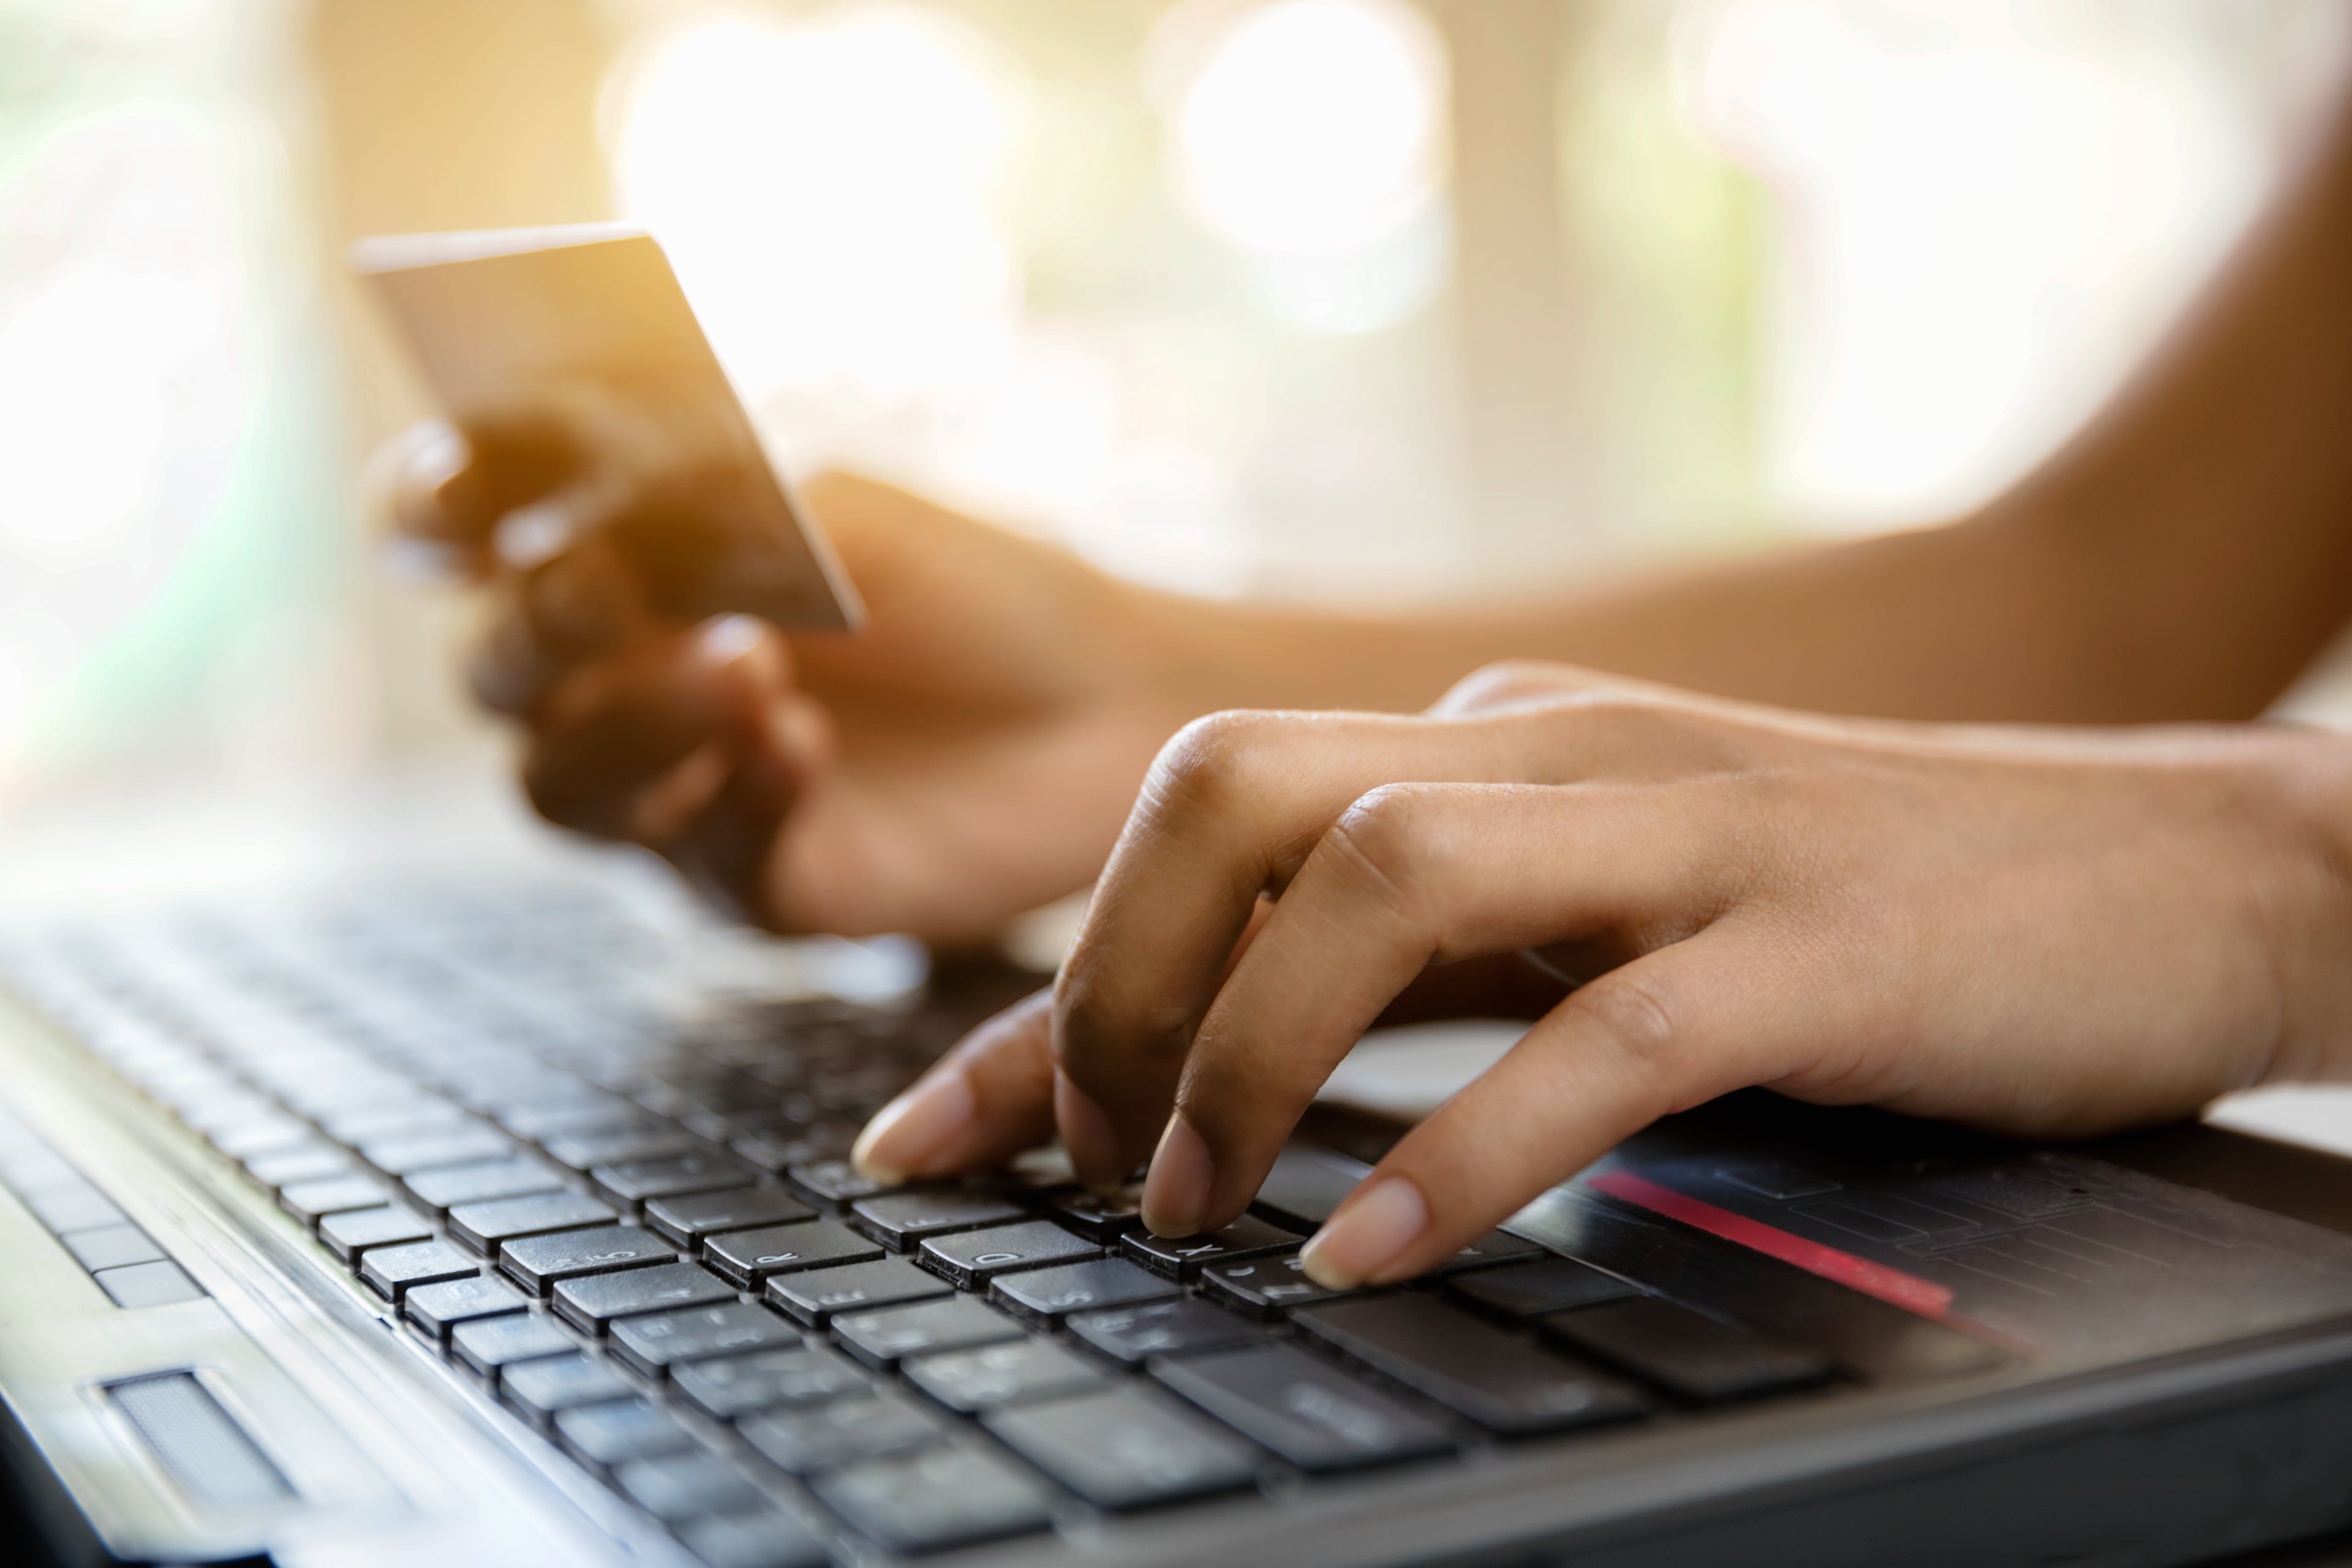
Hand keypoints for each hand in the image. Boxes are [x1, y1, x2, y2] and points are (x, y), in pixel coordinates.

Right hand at [384, 418, 1210, 939]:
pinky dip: (733, 795)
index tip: (459, 499)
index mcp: (630, 571)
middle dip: (542, 629)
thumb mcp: (844, 516)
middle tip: (614, 587)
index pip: (471, 536)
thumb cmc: (980, 592)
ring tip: (750, 669)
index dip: (430, 510)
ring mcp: (682, 797)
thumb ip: (708, 509)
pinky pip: (696, 860)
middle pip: (499, 676)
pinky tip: (801, 745)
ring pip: (562, 788)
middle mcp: (629, 688)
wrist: (1114, 701)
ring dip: (632, 720)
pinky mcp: (756, 887)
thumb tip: (585, 515)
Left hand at [853, 660, 2351, 1286]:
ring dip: (1248, 1056)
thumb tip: (1232, 1068)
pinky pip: (1599, 1034)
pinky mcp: (1814, 939)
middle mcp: (1555, 754)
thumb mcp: (1592, 919)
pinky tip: (1371, 1258)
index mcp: (1489, 746)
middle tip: (1093, 1164)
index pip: (1196, 834)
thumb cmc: (1850, 906)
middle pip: (1235, 792)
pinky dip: (1466, 1157)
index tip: (919, 1141)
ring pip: (1383, 882)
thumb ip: (1425, 969)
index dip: (1036, 997)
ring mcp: (1687, 833)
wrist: (2167, 866)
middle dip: (1109, 981)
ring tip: (1193, 1212)